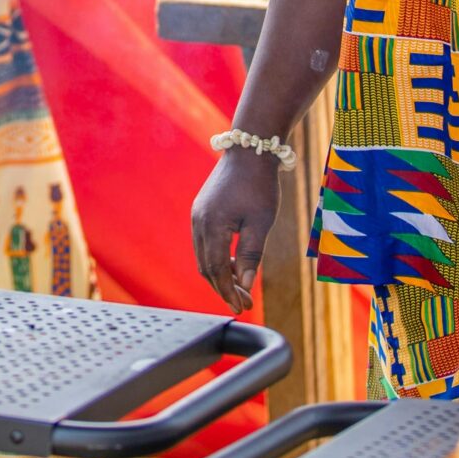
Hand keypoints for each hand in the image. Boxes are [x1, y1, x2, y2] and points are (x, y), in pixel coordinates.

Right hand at [191, 150, 280, 311]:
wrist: (249, 149)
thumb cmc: (259, 185)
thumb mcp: (260, 223)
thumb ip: (251, 255)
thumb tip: (245, 284)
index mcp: (211, 226)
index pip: (216, 270)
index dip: (228, 292)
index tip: (242, 307)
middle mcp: (198, 222)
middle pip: (206, 266)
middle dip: (224, 287)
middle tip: (244, 302)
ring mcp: (198, 215)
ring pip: (204, 256)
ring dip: (220, 274)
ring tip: (241, 287)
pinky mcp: (202, 210)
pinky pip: (205, 242)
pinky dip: (217, 258)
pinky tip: (234, 264)